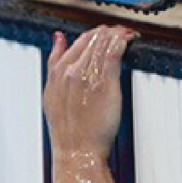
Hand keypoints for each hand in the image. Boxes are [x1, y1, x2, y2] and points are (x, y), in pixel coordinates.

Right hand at [43, 25, 135, 159]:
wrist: (76, 150)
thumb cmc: (67, 129)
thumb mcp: (51, 95)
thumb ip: (54, 64)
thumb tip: (58, 38)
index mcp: (56, 74)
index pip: (75, 42)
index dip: (92, 35)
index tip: (103, 35)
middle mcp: (70, 71)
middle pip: (91, 39)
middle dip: (107, 32)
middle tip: (120, 33)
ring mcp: (88, 75)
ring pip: (103, 42)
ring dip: (118, 34)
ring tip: (128, 35)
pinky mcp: (106, 82)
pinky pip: (115, 52)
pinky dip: (123, 42)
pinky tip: (130, 40)